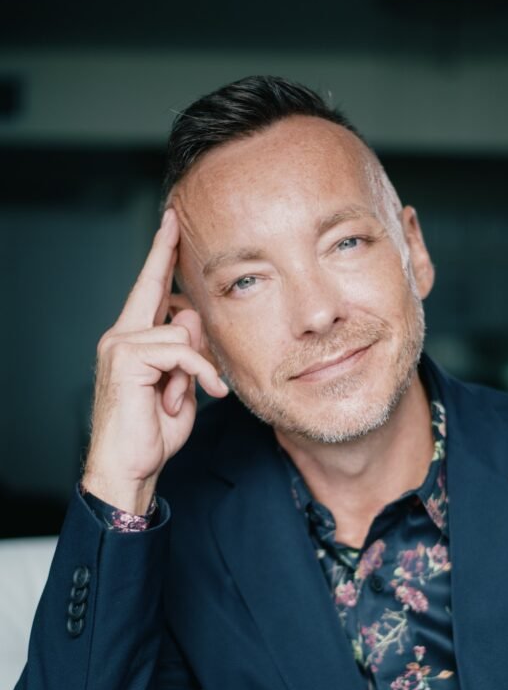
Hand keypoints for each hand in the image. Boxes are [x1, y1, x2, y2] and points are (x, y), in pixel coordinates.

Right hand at [82, 208, 227, 512]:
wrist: (130, 467)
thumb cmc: (154, 432)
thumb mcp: (183, 387)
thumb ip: (188, 351)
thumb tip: (190, 315)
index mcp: (132, 340)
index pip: (148, 289)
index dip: (160, 256)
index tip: (170, 223)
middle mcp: (120, 336)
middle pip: (156, 292)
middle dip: (172, 275)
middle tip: (177, 256)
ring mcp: (119, 345)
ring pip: (181, 333)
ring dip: (197, 368)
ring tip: (188, 397)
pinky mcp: (126, 358)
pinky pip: (180, 350)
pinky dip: (199, 372)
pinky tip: (206, 392)